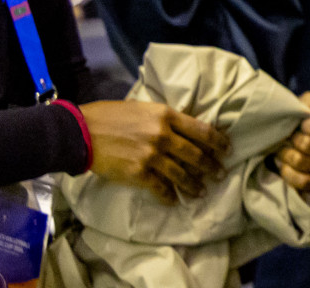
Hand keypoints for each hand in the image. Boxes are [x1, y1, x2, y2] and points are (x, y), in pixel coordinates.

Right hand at [80, 99, 229, 205]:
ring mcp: (151, 156)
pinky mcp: (138, 173)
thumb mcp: (143, 108)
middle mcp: (163, 135)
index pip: (202, 129)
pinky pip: (160, 188)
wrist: (81, 132)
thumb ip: (164, 118)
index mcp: (166, 115)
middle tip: (220, 174)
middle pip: (195, 154)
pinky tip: (174, 201)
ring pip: (181, 174)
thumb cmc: (110, 116)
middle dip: (210, 166)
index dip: (218, 141)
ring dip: (194, 185)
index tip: (227, 149)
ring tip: (201, 191)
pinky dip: (169, 196)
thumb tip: (182, 127)